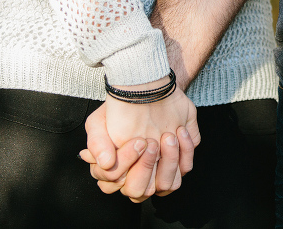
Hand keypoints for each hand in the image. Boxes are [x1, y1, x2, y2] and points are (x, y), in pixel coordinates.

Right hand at [81, 84, 199, 200]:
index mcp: (116, 170)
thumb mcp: (98, 122)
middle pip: (139, 191)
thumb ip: (97, 143)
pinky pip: (186, 168)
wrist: (148, 91)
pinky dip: (186, 150)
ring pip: (167, 185)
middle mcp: (138, 174)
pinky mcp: (180, 161)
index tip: (136, 141)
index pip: (116, 182)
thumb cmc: (121, 111)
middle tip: (150, 142)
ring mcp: (159, 170)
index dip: (126, 163)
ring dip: (169, 161)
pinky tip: (180, 131)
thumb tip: (106, 163)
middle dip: (146, 167)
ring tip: (168, 136)